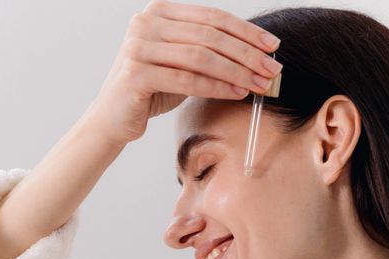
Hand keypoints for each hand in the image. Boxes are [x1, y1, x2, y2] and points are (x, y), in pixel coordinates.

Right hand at [82, 0, 282, 145]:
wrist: (115, 117)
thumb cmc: (154, 88)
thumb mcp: (184, 62)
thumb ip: (210, 50)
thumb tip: (259, 54)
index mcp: (160, 11)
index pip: (213, 17)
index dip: (246, 31)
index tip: (273, 46)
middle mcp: (146, 22)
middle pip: (210, 35)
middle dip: (247, 54)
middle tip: (272, 69)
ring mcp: (138, 46)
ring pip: (201, 57)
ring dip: (237, 72)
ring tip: (260, 84)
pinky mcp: (136, 73)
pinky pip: (187, 79)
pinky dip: (217, 87)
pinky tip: (237, 93)